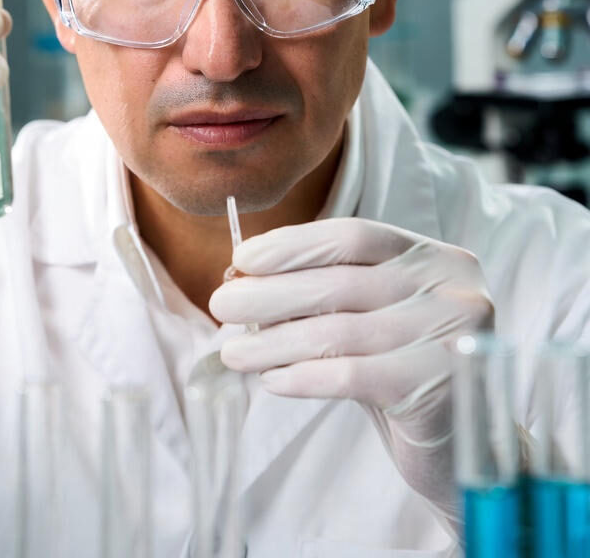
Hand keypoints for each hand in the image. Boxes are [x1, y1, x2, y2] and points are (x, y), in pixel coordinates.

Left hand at [209, 218, 493, 528]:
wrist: (464, 449)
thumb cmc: (404, 371)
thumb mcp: (370, 319)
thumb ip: (325, 294)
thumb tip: (243, 277)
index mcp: (435, 258)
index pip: (354, 236)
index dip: (294, 244)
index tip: (243, 258)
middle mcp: (452, 287)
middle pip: (341, 282)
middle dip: (271, 294)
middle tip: (222, 305)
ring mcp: (451, 336)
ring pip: (339, 332)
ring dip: (275, 341)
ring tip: (233, 353)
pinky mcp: (440, 388)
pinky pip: (353, 375)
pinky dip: (304, 377)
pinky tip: (273, 381)